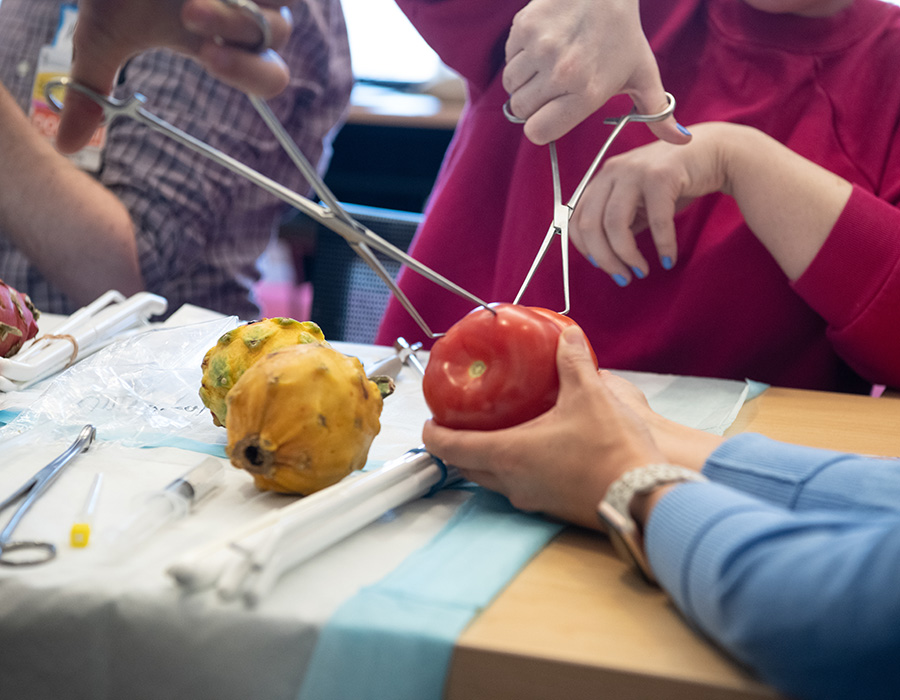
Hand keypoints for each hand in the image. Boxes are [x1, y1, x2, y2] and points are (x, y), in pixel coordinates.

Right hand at [56, 0, 292, 153]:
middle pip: (278, 44)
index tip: (207, 55)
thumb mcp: (103, 34)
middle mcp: (249, 16)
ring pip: (278, 9)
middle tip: (191, 16)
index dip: (248, 74)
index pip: (268, 79)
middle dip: (237, 39)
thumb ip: (92, 87)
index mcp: (224, 44)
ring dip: (232, 6)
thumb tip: (64, 145)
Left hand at [423, 326, 665, 529]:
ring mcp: (532, 500)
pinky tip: (533, 450)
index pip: (450, 448)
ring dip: (486, 459)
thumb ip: (573, 362)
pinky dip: (514, 469)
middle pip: (467, 467)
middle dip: (457, 446)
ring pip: (493, 481)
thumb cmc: (613, 450)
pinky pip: (519, 488)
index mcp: (508, 454)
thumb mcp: (591, 395)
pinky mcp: (553, 508)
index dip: (433, 434)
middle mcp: (512, 483)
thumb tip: (567, 335)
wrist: (646, 498)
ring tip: (496, 431)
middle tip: (460, 422)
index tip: (430, 420)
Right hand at [502, 0, 688, 145]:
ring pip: (511, 85)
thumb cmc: (623, 35)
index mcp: (587, 93)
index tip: (549, 115)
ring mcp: (540, 50)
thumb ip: (657, 114)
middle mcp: (561, 74)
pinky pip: (509, 59)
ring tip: (547, 65)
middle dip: (532, 103)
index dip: (540, 127)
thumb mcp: (644, 75)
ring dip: (524, 81)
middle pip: (521, 110)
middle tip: (552, 86)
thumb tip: (683, 141)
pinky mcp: (524, 29)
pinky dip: (519, 57)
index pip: (538, 132)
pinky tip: (542, 46)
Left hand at [569, 121, 730, 283]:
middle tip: (622, 277)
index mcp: (603, 178)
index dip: (584, 248)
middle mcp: (613, 171)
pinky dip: (662, 245)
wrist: (714, 151)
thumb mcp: (639, 201)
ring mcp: (635, 171)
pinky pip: (656, 221)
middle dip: (604, 259)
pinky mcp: (661, 175)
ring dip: (627, 256)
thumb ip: (621, 222)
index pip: (577, 217)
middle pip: (591, 224)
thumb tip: (604, 254)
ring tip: (640, 271)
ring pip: (615, 224)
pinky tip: (668, 259)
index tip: (600, 265)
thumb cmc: (675, 180)